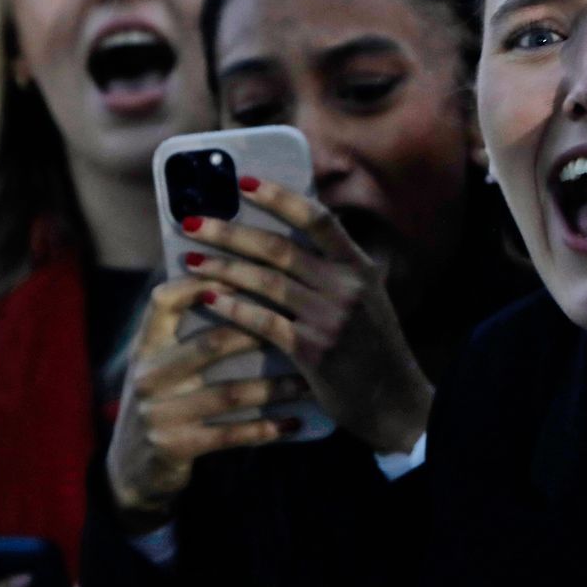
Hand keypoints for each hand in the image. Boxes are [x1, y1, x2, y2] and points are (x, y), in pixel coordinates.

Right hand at [106, 278, 310, 528]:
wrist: (132, 468)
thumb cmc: (163, 401)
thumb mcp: (162, 365)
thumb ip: (187, 334)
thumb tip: (244, 289)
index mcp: (145, 346)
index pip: (164, 300)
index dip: (202, 283)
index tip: (246, 273)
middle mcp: (148, 376)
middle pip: (210, 344)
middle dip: (260, 333)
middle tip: (302, 327)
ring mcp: (159, 413)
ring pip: (230, 393)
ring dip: (275, 387)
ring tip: (309, 381)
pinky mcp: (174, 447)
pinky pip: (230, 434)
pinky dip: (266, 428)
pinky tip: (293, 422)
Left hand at [181, 179, 432, 456]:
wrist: (395, 403)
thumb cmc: (373, 350)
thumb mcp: (367, 300)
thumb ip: (334, 272)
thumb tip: (288, 241)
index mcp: (360, 267)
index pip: (317, 219)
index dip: (279, 197)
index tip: (243, 182)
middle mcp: (347, 286)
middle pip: (280, 248)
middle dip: (231, 232)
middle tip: (192, 223)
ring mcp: (331, 318)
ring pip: (267, 282)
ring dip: (224, 268)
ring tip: (191, 260)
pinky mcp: (314, 351)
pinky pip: (265, 322)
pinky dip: (234, 308)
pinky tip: (209, 300)